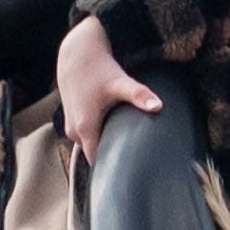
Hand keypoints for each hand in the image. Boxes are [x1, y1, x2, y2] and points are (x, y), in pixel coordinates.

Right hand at [54, 10, 163, 161]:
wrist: (76, 54)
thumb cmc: (98, 69)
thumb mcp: (120, 82)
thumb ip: (139, 95)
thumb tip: (159, 106)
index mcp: (85, 128)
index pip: (97, 161)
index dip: (111, 168)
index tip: (129, 175)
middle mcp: (74, 132)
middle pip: (94, 155)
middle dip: (111, 158)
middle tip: (134, 164)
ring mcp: (70, 127)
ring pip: (89, 145)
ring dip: (104, 146)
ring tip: (124, 149)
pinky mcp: (71, 120)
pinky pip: (85, 137)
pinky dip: (97, 136)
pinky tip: (112, 132)